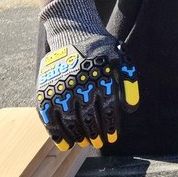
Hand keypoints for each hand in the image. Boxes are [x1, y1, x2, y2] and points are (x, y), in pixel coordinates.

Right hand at [37, 0, 138, 149]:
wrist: (74, 33)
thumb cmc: (101, 50)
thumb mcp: (121, 58)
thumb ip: (129, 82)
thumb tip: (131, 109)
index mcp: (101, 77)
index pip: (108, 110)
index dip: (110, 127)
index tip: (113, 138)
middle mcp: (81, 84)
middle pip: (89, 119)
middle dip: (95, 134)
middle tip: (98, 144)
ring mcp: (62, 87)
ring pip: (69, 121)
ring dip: (78, 136)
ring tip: (84, 143)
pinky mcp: (46, 90)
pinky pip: (49, 117)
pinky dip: (56, 133)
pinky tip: (65, 144)